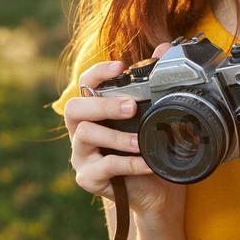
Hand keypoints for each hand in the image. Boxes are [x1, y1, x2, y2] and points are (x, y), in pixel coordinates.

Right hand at [64, 41, 185, 221]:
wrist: (153, 191)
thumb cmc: (147, 150)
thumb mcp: (152, 118)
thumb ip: (154, 83)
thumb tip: (165, 48)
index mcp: (93, 111)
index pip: (85, 85)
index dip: (98, 73)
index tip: (120, 67)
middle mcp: (81, 130)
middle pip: (75, 108)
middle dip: (103, 105)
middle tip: (131, 107)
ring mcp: (82, 155)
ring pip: (86, 135)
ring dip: (116, 136)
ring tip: (139, 141)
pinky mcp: (88, 177)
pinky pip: (105, 167)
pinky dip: (129, 164)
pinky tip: (147, 163)